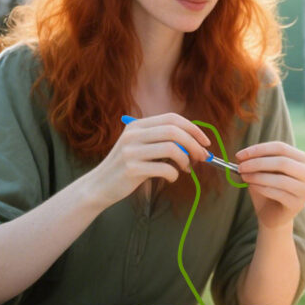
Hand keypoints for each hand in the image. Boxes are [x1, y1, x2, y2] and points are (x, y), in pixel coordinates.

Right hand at [89, 113, 211, 207]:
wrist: (99, 186)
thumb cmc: (126, 167)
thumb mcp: (140, 146)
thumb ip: (162, 141)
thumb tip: (195, 143)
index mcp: (137, 125)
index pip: (172, 119)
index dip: (193, 129)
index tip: (205, 141)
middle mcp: (133, 134)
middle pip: (174, 131)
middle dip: (194, 144)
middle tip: (202, 157)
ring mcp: (131, 151)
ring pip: (172, 148)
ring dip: (185, 160)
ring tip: (185, 168)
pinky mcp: (131, 169)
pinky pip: (164, 168)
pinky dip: (174, 174)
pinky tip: (171, 178)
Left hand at [236, 141, 304, 229]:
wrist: (271, 214)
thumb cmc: (266, 188)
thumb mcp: (261, 171)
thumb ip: (255, 161)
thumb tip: (242, 156)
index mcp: (302, 159)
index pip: (280, 147)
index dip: (259, 149)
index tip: (239, 155)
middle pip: (283, 162)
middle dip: (258, 163)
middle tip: (240, 167)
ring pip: (281, 179)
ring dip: (258, 177)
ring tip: (244, 177)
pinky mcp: (298, 204)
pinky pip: (279, 194)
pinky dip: (262, 189)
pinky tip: (252, 187)